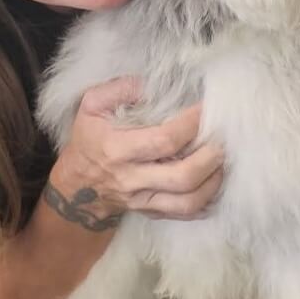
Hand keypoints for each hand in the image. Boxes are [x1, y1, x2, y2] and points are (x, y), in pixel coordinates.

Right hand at [53, 76, 223, 222]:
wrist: (76, 187)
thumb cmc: (89, 139)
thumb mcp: (91, 106)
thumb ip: (119, 89)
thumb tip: (149, 84)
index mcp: (117, 149)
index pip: (164, 140)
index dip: (191, 124)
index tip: (206, 109)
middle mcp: (131, 179)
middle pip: (182, 176)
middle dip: (210, 157)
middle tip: (222, 139)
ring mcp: (142, 200)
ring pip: (188, 201)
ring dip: (213, 181)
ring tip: (222, 160)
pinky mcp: (151, 212)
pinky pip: (185, 214)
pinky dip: (206, 200)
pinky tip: (213, 182)